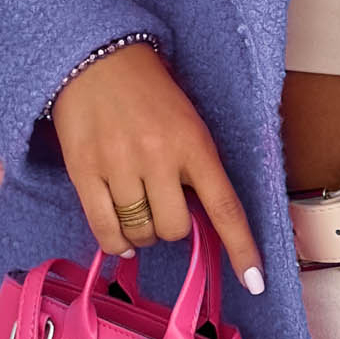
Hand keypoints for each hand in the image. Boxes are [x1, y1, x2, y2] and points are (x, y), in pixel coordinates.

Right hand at [50, 42, 266, 293]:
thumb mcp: (188, 122)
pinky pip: (104, 230)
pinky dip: (116, 243)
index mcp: (193, 142)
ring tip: (140, 211)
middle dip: (173, 229)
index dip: (241, 247)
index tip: (255, 280)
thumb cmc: (150, 91)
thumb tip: (200, 221)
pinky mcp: (84, 172)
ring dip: (143, 235)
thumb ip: (196, 167)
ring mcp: (118, 166)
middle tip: (165, 207)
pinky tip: (121, 238)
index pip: (224, 206)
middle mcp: (157, 157)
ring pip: (139, 232)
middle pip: (174, 229)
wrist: (96, 58)